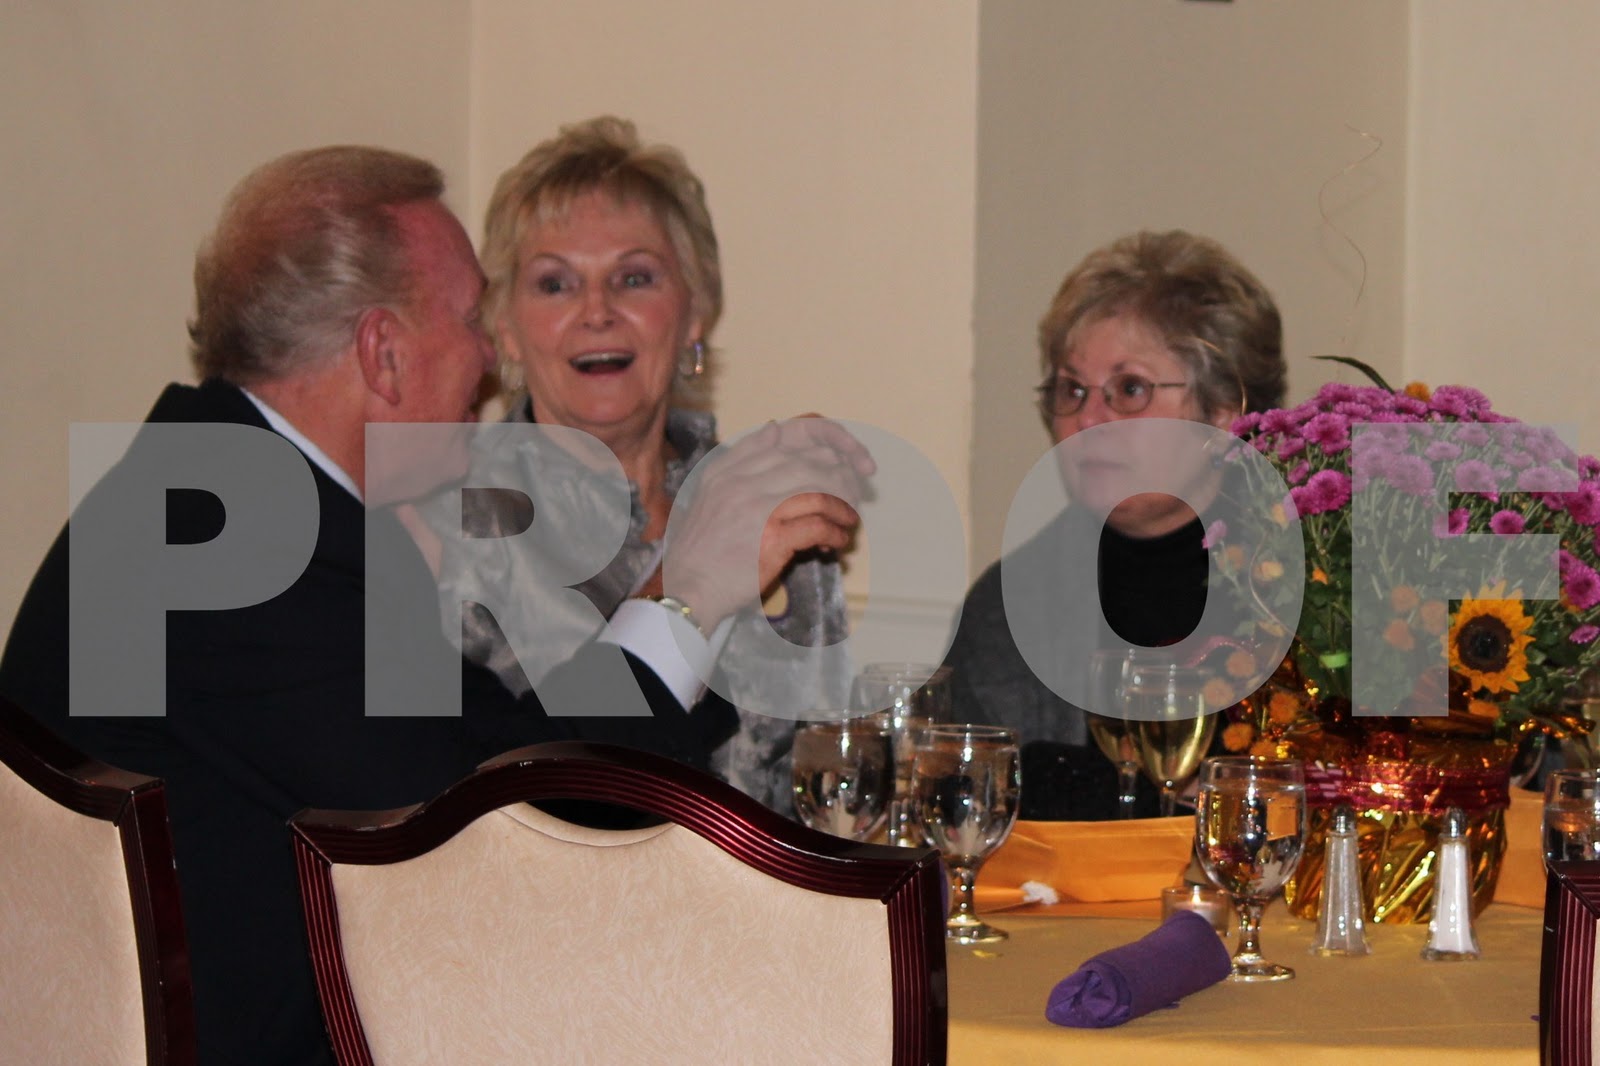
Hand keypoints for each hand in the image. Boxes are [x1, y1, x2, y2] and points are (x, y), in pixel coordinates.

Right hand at [661, 416, 873, 629]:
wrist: (690, 588)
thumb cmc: (701, 547)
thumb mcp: (710, 493)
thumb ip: (740, 459)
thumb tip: (774, 427)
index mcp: (727, 471)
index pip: (783, 444)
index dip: (816, 452)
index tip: (834, 465)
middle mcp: (743, 484)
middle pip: (806, 465)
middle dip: (837, 477)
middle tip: (851, 493)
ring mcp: (759, 509)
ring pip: (818, 492)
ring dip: (841, 506)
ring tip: (849, 518)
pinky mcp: (774, 539)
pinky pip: (818, 525)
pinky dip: (835, 532)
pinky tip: (838, 541)